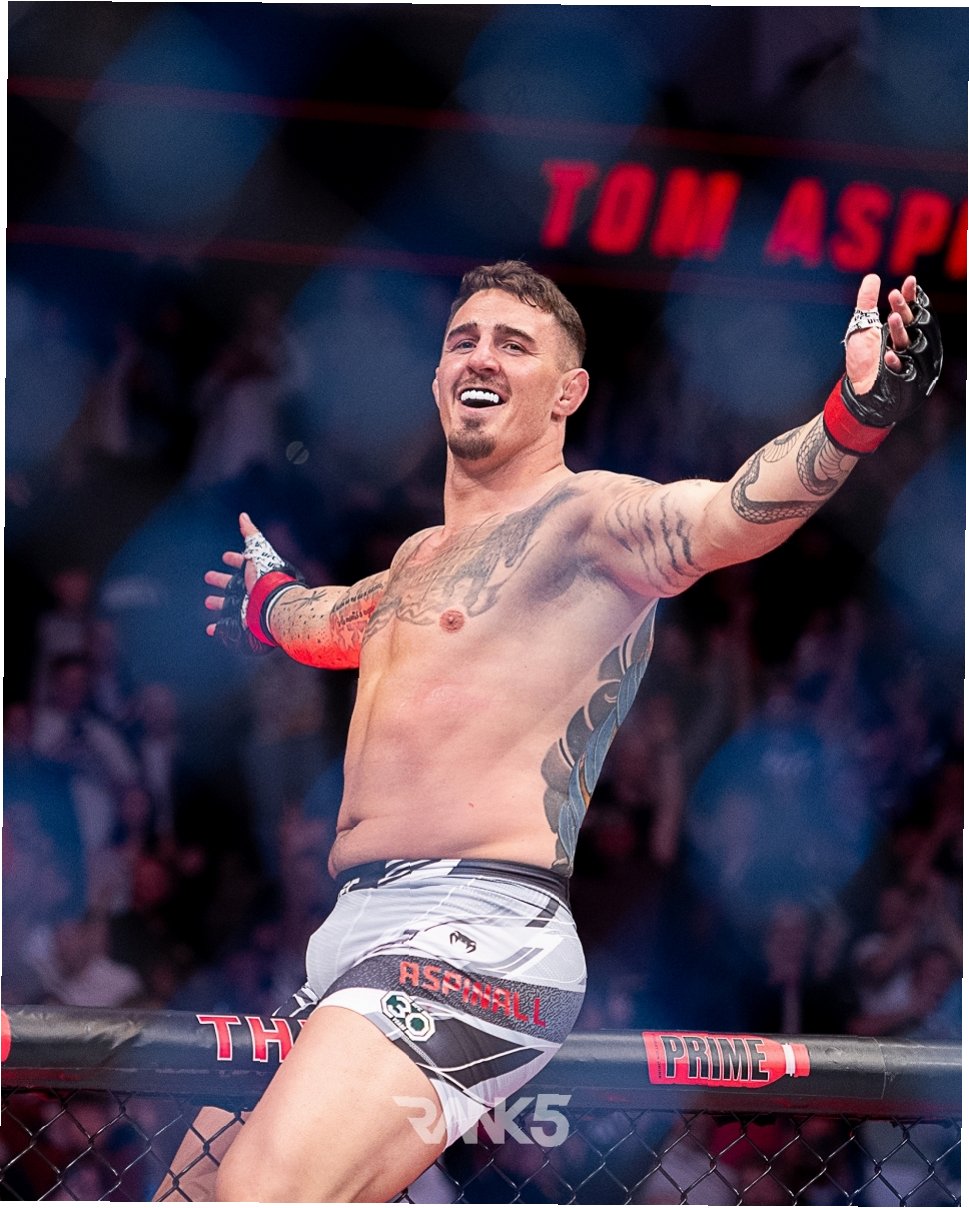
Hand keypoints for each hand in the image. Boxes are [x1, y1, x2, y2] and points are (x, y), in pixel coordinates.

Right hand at [203, 513, 260, 637]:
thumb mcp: (258, 551)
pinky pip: (228, 627)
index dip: (234, 559)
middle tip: (208, 577)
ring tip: (208, 602)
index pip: (242, 563)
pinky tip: (210, 629)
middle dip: (221, 580)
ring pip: (229, 604)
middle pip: (233, 584)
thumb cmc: (267, 576)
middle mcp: (251, 589)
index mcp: (254, 573)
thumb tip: (243, 516)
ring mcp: (247, 606)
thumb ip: (251, 534)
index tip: (225, 557)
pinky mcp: (244, 622)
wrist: (275, 604)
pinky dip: (218, 629)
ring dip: (219, 602)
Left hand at [845, 274, 917, 393]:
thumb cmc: (863, 357)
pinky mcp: (901, 378)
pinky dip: (896, 362)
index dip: (911, 296)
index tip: (908, 282)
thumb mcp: (862, 326)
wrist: (858, 388)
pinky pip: (903, 370)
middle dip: (904, 309)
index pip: (910, 310)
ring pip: (910, 343)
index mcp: (899, 330)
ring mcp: (905, 360)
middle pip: (913, 323)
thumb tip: (872, 277)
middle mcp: (906, 343)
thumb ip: (866, 303)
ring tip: (891, 317)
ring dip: (901, 330)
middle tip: (894, 295)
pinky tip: (889, 355)